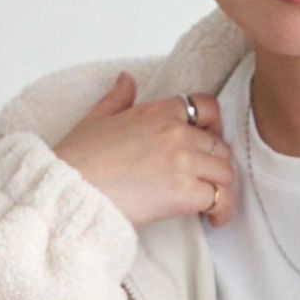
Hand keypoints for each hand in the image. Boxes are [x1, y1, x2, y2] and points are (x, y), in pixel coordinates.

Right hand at [52, 71, 238, 229]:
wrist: (74, 190)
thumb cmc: (80, 159)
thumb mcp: (97, 117)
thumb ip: (118, 98)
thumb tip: (126, 80)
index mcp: (159, 111)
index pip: (207, 108)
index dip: (215, 128)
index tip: (210, 145)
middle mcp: (176, 133)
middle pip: (220, 146)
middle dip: (217, 166)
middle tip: (208, 182)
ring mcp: (183, 162)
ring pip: (226, 173)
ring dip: (221, 189)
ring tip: (211, 204)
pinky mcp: (184, 193)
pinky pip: (220, 199)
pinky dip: (222, 211)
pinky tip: (213, 219)